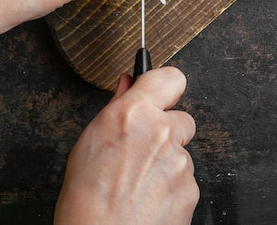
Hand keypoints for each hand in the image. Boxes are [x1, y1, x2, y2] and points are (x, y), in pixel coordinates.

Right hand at [54, 67, 198, 223]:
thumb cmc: (85, 196)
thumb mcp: (90, 140)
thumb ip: (117, 106)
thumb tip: (128, 83)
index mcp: (134, 113)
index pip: (170, 78)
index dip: (167, 86)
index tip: (162, 93)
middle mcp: (161, 132)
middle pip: (181, 118)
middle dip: (167, 130)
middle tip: (143, 150)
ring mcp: (180, 162)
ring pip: (182, 152)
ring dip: (168, 161)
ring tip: (139, 181)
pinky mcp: (191, 190)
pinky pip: (186, 180)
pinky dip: (172, 187)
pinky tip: (149, 198)